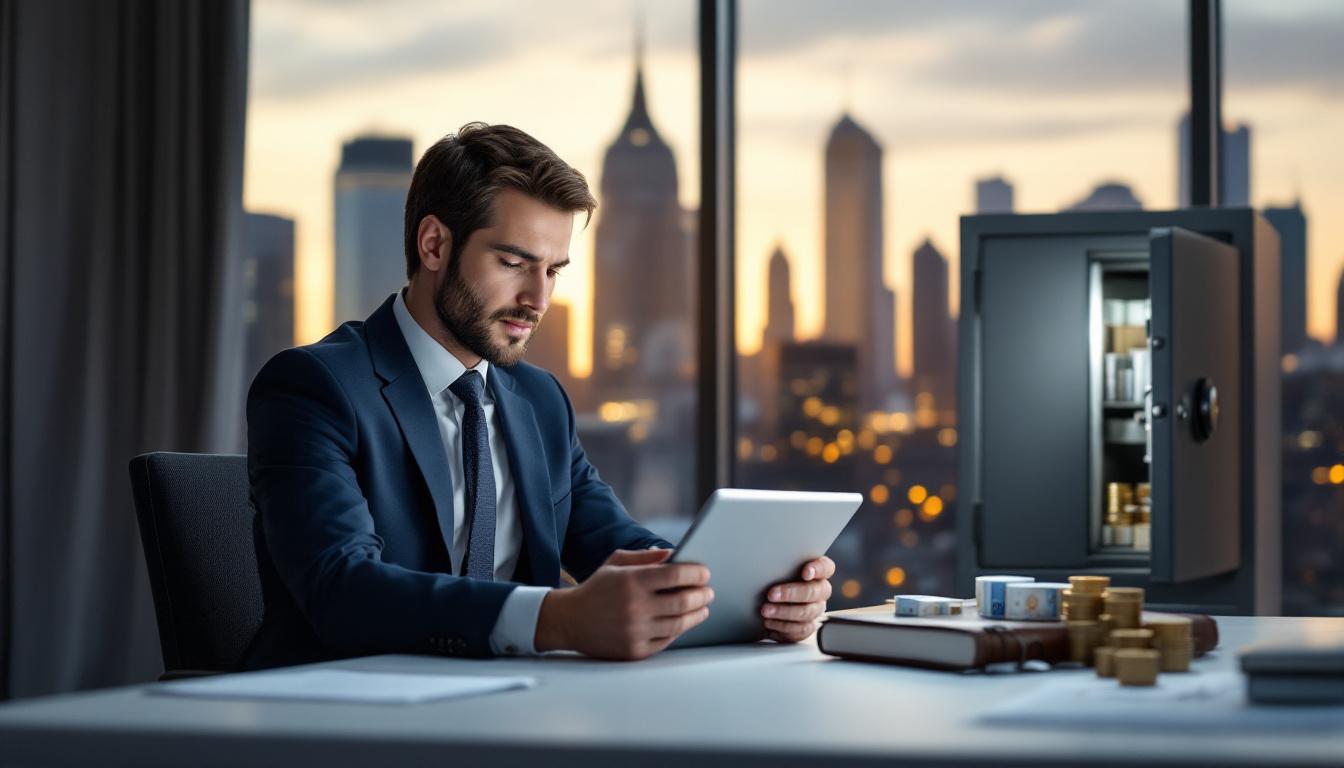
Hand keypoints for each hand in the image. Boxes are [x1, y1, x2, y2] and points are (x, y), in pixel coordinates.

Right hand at [534, 548, 712, 659]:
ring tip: (703, 607)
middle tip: (708, 591)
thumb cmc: (596, 588)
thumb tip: (674, 555)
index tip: (705, 573)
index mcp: (631, 581)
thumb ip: (646, 557)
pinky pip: (667, 640)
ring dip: (697, 614)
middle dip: (702, 594)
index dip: (696, 573)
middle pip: (683, 601)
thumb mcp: (616, 563)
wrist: (570, 621)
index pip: (676, 575)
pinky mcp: (635, 651)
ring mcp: (635, 631)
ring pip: (680, 623)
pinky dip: (679, 629)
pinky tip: (684, 622)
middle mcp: (635, 607)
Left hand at [761, 556, 833, 643]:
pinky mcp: (808, 626)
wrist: (771, 602)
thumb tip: (765, 562)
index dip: (818, 569)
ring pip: (806, 612)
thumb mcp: (779, 568)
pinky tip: (770, 622)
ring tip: (766, 611)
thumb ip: (781, 565)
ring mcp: (816, 609)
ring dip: (784, 612)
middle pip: (814, 592)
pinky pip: (800, 629)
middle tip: (771, 594)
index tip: (805, 572)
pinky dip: (783, 626)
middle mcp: (820, 591)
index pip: (826, 567)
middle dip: (791, 593)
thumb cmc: (777, 579)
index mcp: (818, 572)